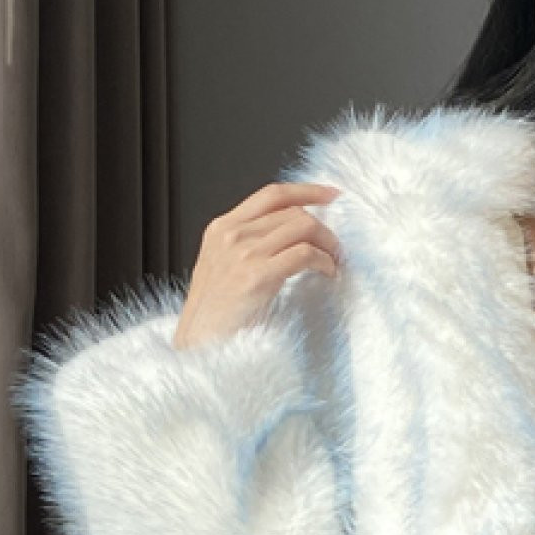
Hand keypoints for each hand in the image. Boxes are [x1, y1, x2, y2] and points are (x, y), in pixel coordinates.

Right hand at [174, 181, 341, 349]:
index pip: (272, 195)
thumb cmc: (215, 315)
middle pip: (293, 211)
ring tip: (333, 261)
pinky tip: (327, 273)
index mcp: (221, 228)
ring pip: (303, 227)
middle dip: (324, 227)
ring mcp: (243, 253)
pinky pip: (305, 254)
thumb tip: (290, 236)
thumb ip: (249, 246)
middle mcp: (231, 234)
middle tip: (335, 247)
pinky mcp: (256, 275)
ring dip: (327, 244)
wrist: (198, 342)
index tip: (331, 195)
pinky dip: (324, 261)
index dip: (306, 191)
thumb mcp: (223, 267)